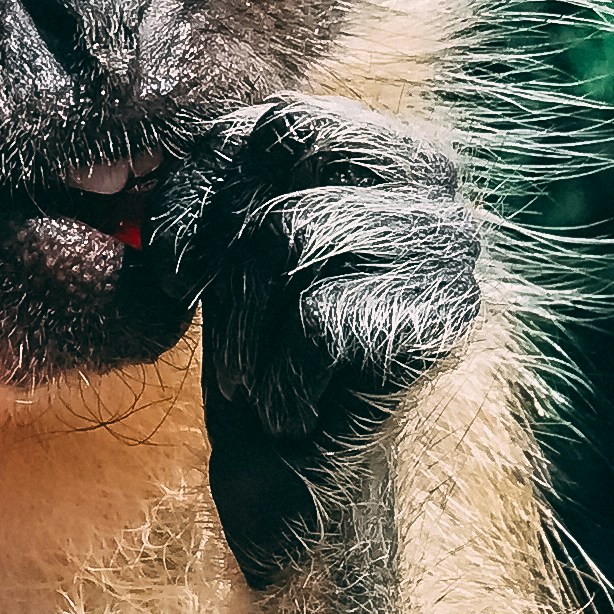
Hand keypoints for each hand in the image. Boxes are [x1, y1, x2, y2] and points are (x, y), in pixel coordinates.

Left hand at [161, 99, 483, 588]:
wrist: (297, 498)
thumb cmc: (260, 369)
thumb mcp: (230, 255)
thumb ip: (232, 179)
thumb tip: (163, 138)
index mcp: (385, 151)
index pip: (278, 115)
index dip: (201, 185)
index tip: (170, 269)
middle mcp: (436, 184)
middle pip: (287, 145)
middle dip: (221, 242)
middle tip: (205, 322)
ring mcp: (450, 250)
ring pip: (285, 236)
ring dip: (244, 328)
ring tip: (259, 383)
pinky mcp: (442, 321)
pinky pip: (314, 318)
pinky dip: (281, 380)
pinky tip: (297, 416)